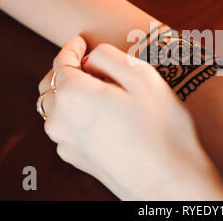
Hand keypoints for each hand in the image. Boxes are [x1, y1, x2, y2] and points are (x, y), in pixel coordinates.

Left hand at [38, 36, 222, 199]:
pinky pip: (67, 128)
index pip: (60, 62)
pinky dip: (77, 113)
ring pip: (58, 108)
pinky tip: (102, 113)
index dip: (71, 47)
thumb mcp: (142, 76)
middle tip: (92, 61)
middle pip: (51, 85)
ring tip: (101, 87)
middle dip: (68, 68)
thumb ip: (109, 57)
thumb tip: (91, 58)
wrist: (170, 181)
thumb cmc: (162, 128)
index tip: (80, 41)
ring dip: (71, 91)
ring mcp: (67, 144)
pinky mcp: (78, 159)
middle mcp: (60, 121)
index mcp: (72, 95)